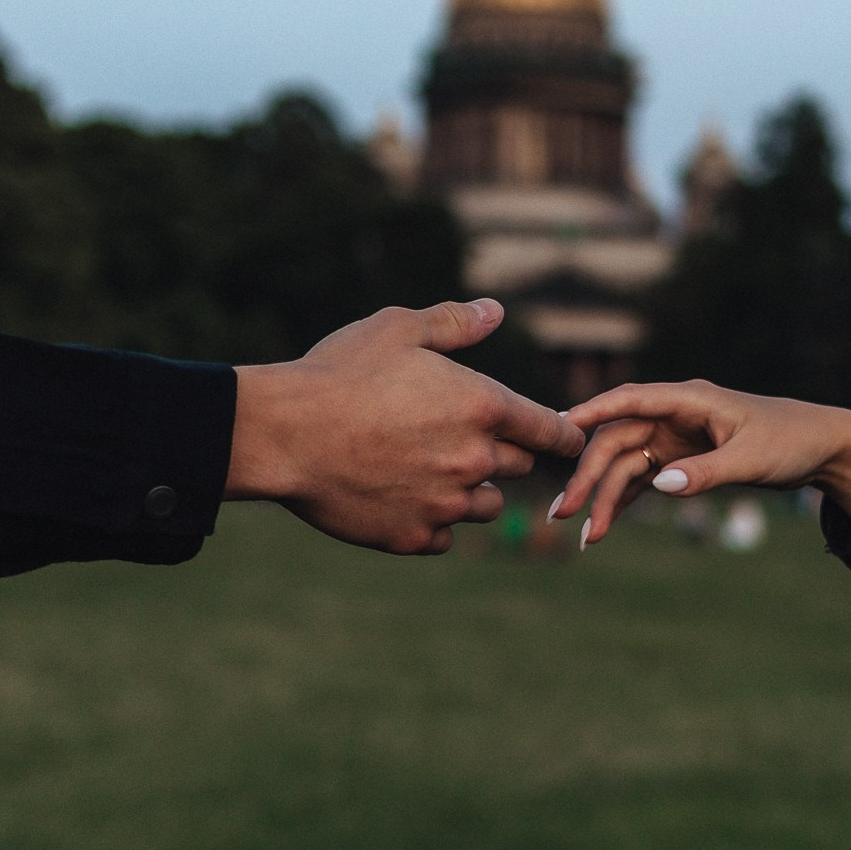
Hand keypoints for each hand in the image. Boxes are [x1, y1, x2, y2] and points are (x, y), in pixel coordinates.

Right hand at [225, 298, 583, 554]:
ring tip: (429, 469)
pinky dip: (431, 521)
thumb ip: (454, 324)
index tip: (567, 436)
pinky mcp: (412, 537)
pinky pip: (443, 537)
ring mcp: (445, 505)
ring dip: (470, 491)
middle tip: (460, 438)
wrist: (283, 434)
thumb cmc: (338, 373)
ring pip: (485, 506)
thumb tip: (495, 312)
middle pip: (519, 467)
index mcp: (484, 407)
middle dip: (501, 453)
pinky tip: (401, 496)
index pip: (553, 431)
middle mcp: (475, 461)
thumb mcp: (397, 330)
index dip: (564, 433)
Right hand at [549, 379, 850, 546]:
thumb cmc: (791, 441)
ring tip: (585, 536)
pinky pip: (642, 480)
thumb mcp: (751, 459)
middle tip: (564, 514)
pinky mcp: (680, 461)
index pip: (629, 400)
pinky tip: (604, 529)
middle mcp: (674, 416)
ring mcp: (675, 439)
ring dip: (603, 497)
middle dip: (588, 476)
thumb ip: (705, 472)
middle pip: (617, 441)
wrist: (821, 449)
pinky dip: (624, 503)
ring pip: (625, 465)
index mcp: (689, 400)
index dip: (591, 413)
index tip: (558, 427)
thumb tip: (659, 484)